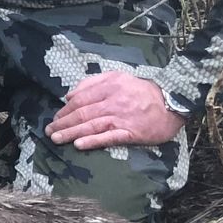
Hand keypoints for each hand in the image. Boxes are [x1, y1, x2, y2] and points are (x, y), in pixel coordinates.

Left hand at [47, 71, 186, 149]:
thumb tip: (70, 94)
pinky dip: (93, 141)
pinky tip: (80, 145)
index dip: (65, 110)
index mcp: (109, 87)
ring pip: (91, 126)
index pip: (80, 99)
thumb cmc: (143, 91)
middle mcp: (113, 102)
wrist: (173, 102)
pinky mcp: (131, 132)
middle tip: (49, 131)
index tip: (56, 118)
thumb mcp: (118, 77)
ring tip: (57, 139)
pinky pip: (109, 137)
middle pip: (82, 113)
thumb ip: (93, 82)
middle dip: (63, 123)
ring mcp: (122, 118)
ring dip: (71, 133)